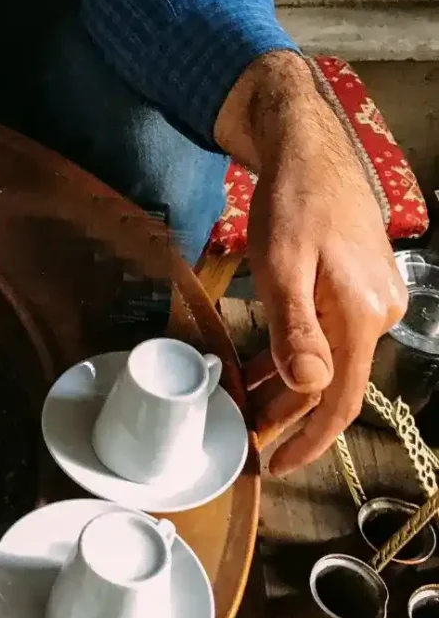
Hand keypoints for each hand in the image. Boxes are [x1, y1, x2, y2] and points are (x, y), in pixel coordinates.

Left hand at [215, 53, 406, 474]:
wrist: (308, 150)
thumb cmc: (292, 203)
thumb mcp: (283, 267)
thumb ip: (295, 330)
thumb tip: (309, 387)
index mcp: (361, 316)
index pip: (341, 401)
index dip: (310, 441)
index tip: (277, 467)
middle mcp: (376, 314)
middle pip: (332, 386)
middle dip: (289, 418)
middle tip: (245, 439)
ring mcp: (368, 301)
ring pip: (326, 364)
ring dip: (286, 389)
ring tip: (243, 407)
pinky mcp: (354, 289)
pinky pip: (325, 338)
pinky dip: (292, 359)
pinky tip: (259, 369)